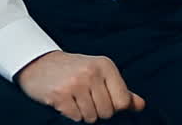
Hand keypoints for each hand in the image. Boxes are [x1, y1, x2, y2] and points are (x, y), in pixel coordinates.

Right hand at [15, 51, 144, 122]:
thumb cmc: (74, 70)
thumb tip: (141, 106)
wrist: (39, 63)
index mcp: (105, 66)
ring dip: (83, 114)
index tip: (103, 99)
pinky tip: (65, 101)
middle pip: (107, 112)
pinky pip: (75, 118)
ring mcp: (75, 84)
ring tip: (75, 99)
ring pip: (91, 117)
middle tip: (85, 98)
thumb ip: (121, 90)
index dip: (114, 107)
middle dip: (97, 111)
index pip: (123, 101)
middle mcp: (92, 73)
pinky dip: (71, 114)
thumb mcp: (100, 73)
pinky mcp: (60, 95)